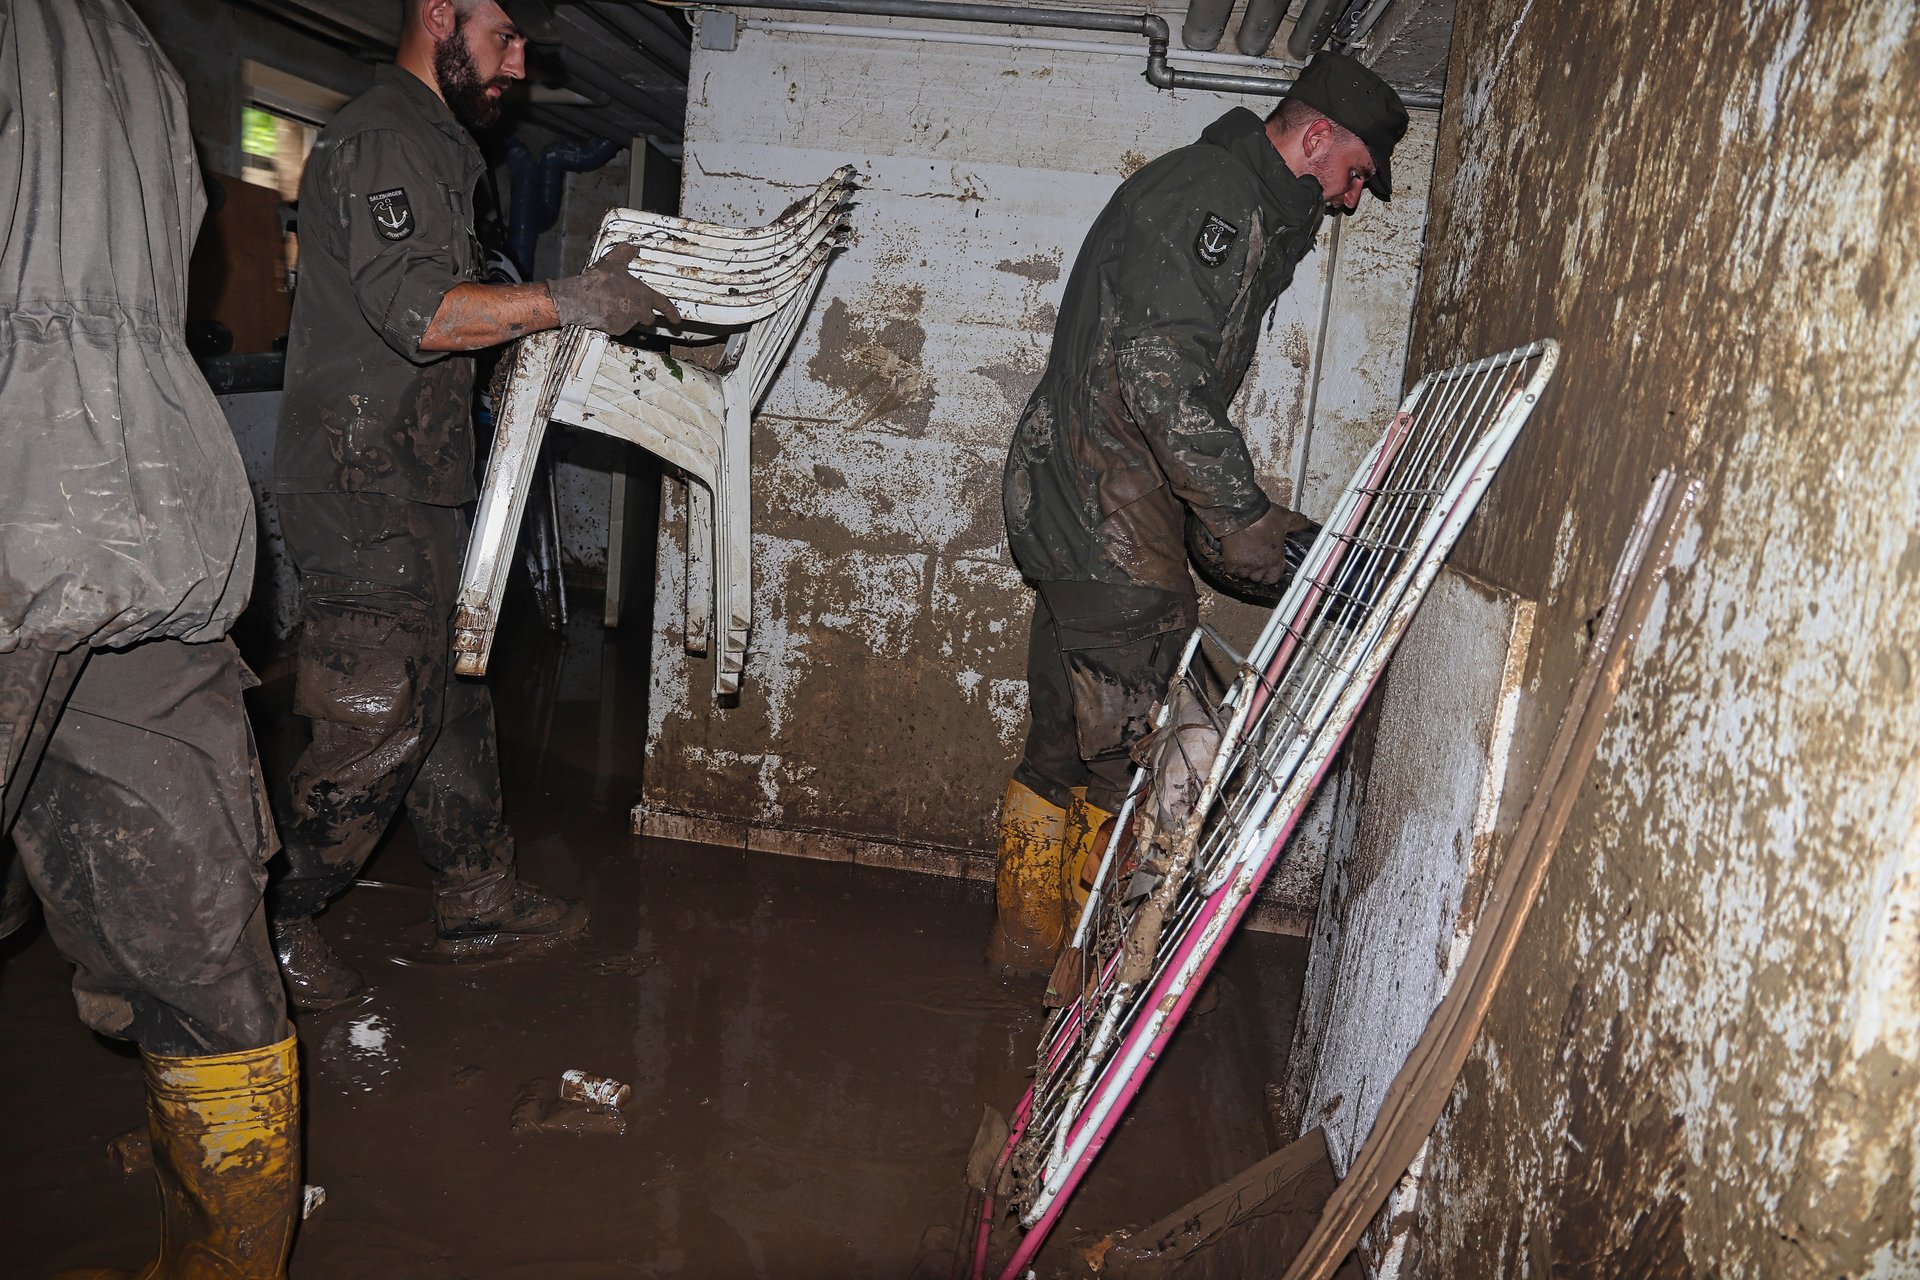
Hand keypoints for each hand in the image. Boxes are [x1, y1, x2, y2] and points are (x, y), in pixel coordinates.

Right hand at [546, 250, 682, 334]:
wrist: (583, 298)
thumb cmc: (601, 281)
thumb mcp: (615, 261)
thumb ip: (626, 253)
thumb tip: (632, 247)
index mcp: (644, 295)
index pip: (664, 305)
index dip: (672, 313)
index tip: (676, 320)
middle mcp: (639, 311)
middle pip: (648, 318)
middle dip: (644, 313)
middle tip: (633, 306)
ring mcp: (628, 322)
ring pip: (633, 322)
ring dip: (627, 316)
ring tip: (612, 305)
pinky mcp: (616, 330)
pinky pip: (618, 326)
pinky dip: (614, 321)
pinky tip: (604, 311)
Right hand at [1213, 503, 1317, 585]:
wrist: (1242, 512)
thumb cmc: (1264, 516)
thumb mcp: (1285, 518)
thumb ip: (1297, 523)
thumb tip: (1306, 523)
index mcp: (1275, 558)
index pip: (1273, 578)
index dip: (1270, 576)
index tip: (1268, 572)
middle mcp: (1260, 564)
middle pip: (1257, 578)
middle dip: (1256, 571)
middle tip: (1255, 561)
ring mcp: (1245, 564)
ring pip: (1243, 575)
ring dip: (1244, 570)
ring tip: (1244, 559)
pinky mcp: (1231, 561)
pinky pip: (1230, 570)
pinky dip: (1231, 566)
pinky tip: (1233, 558)